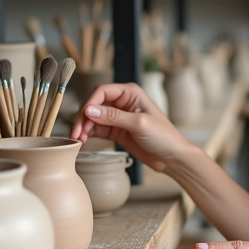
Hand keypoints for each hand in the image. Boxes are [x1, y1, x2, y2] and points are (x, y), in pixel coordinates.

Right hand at [69, 82, 192, 172]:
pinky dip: (88, 133)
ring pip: (93, 118)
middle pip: (94, 104)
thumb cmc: (163, 136)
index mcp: (130, 93)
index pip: (102, 91)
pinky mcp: (116, 131)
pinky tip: (83, 140)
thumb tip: (89, 110)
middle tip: (76, 132)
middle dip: (83, 117)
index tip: (83, 117)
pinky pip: (97, 129)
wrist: (172, 157)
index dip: (90, 103)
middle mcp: (122, 102)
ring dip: (83, 127)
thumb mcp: (138, 124)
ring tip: (78, 139)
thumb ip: (113, 116)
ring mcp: (118, 117)